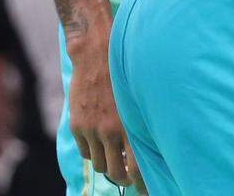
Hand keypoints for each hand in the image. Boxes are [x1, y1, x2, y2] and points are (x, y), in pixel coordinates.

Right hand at [66, 26, 144, 190]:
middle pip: (116, 171)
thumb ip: (145, 120)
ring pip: (99, 164)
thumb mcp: (142, 97)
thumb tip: (155, 141)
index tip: (146, 186)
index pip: (137, 167)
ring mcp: (92, 129)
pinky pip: (86, 152)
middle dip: (124, 178)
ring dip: (109, 166)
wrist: (99, 51)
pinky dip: (95, 154)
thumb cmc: (129, 70)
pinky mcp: (78, 125)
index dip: (142, 181)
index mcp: (131, 125)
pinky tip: (103, 148)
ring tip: (118, 164)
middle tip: (130, 177)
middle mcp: (110, 131)